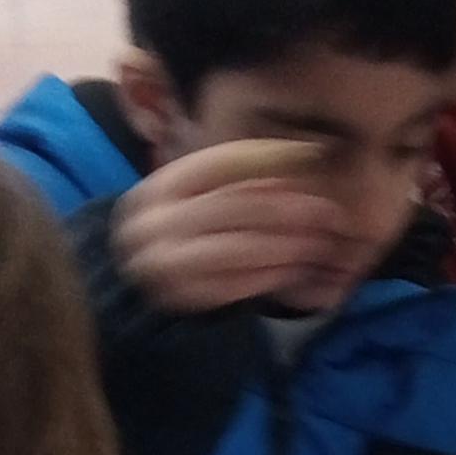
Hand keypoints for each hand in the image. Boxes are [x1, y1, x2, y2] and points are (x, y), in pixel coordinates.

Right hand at [114, 138, 347, 315]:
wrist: (128, 287)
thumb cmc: (176, 233)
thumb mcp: (193, 199)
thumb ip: (233, 184)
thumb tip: (292, 163)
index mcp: (161, 186)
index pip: (221, 162)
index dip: (268, 157)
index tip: (310, 157)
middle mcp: (156, 221)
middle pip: (235, 207)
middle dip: (287, 209)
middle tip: (328, 212)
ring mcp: (164, 262)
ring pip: (237, 248)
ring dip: (285, 246)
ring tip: (319, 243)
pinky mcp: (179, 297)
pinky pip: (234, 285)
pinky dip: (269, 276)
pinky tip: (295, 270)